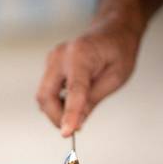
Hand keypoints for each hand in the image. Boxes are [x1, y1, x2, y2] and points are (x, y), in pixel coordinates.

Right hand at [36, 16, 142, 136]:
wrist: (111, 29)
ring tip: (77, 114)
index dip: (69, 114)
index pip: (74, 90)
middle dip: (56, 117)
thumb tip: (76, 123)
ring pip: (43, 96)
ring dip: (56, 111)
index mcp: (81, 55)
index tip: (67, 134)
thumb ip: (93, 100)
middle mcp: (60, 55)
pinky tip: (72, 104)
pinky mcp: (50, 66)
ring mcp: (51, 59)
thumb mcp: (116, 77)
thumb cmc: (118, 51)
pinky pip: (47, 91)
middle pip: (46, 95)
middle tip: (74, 130)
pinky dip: (56, 103)